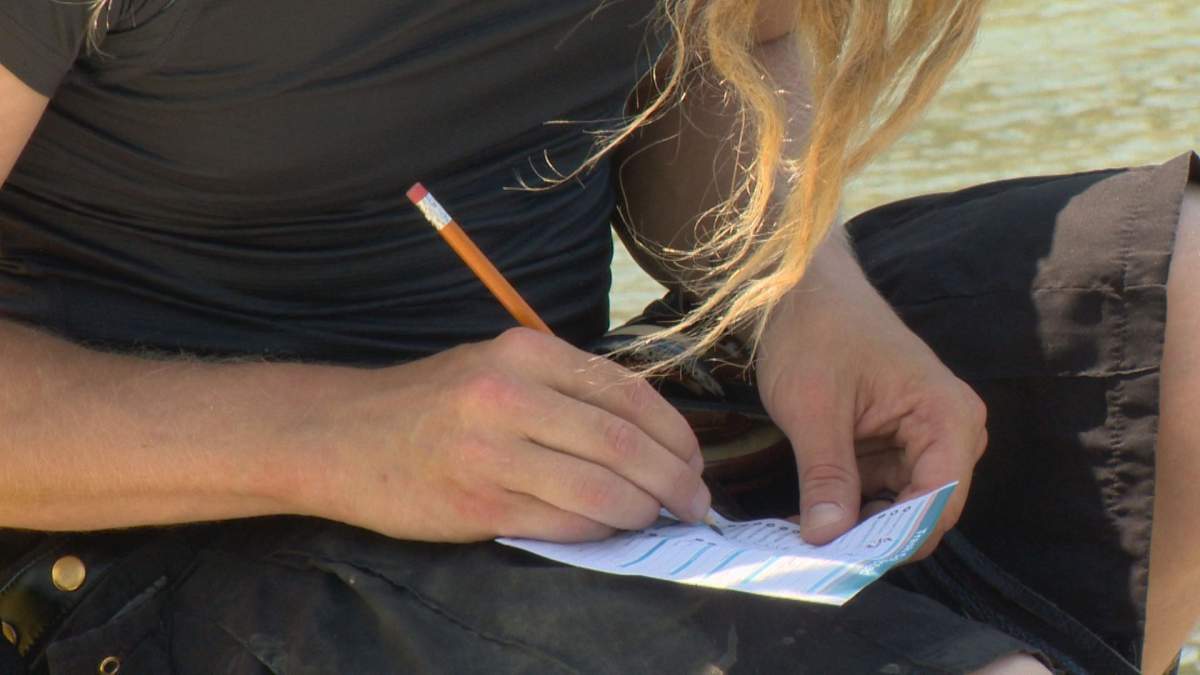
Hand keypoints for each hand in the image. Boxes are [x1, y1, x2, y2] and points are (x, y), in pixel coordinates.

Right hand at [293, 328, 708, 542]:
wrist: (341, 434)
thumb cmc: (430, 403)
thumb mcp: (496, 367)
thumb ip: (565, 389)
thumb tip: (649, 434)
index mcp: (525, 352)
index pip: (626, 393)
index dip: (674, 433)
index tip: (695, 460)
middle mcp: (510, 395)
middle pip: (622, 443)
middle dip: (674, 479)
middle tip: (698, 502)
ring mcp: (492, 452)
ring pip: (600, 490)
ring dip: (644, 511)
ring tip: (660, 519)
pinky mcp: (476, 503)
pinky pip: (563, 524)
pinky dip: (600, 531)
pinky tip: (612, 531)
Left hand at [756, 238, 985, 556]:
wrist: (801, 287)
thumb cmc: (815, 331)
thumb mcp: (813, 409)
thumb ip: (826, 477)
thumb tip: (827, 539)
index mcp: (948, 419)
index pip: (937, 506)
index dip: (891, 539)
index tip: (839, 558)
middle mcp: (950, 434)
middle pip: (922, 513)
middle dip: (871, 536)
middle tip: (813, 550)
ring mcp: (924, 440)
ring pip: (898, 508)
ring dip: (855, 524)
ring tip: (803, 532)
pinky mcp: (895, 443)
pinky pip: (880, 491)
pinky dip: (848, 504)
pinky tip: (810, 513)